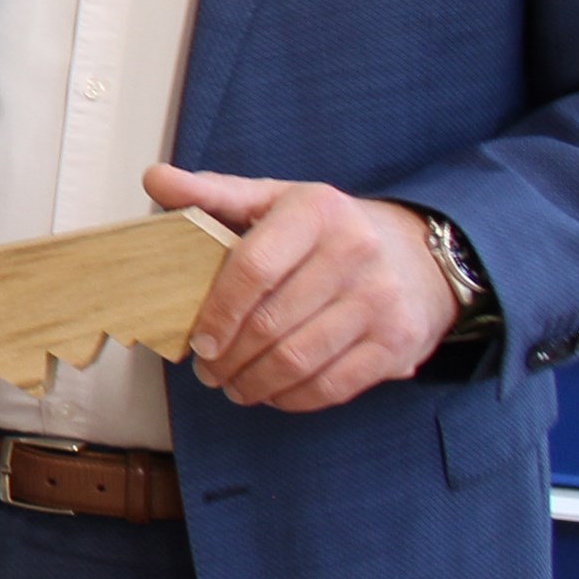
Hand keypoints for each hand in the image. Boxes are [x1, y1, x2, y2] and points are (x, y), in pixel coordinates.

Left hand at [150, 163, 460, 410]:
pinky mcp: (397, 342)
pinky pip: (333, 385)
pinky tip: (273, 392)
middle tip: (208, 371)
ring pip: (299, 361)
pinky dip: (293, 398)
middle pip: (271, 323)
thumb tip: (155, 180)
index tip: (197, 341)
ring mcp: (381, 300)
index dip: (218, 312)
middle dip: (229, 358)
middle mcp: (355, 252)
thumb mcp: (276, 200)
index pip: (253, 268)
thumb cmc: (330, 230)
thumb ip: (214, 194)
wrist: (422, 256)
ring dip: (254, 384)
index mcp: (316, 211)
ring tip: (233, 385)